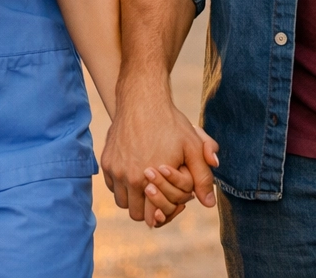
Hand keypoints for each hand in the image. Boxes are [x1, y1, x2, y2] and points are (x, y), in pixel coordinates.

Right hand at [101, 80, 218, 226]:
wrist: (142, 100)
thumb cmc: (170, 123)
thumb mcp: (193, 147)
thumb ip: (202, 178)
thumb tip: (209, 204)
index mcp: (150, 180)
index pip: (152, 217)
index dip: (163, 214)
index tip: (169, 202)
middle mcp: (129, 178)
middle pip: (136, 214)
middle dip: (148, 209)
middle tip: (159, 195)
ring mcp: (115, 170)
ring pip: (122, 201)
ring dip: (133, 198)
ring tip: (147, 185)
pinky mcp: (106, 161)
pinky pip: (112, 186)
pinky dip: (121, 185)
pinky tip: (135, 172)